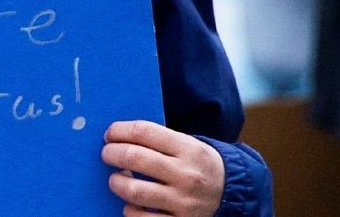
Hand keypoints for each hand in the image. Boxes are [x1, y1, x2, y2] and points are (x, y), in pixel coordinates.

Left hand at [102, 121, 223, 216]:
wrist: (232, 195)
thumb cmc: (198, 165)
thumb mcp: (188, 146)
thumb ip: (158, 141)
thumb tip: (117, 137)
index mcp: (188, 149)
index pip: (143, 131)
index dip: (119, 131)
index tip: (110, 134)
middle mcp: (187, 175)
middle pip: (134, 157)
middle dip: (111, 154)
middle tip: (107, 154)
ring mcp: (183, 202)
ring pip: (133, 190)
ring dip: (117, 183)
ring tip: (117, 180)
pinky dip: (129, 210)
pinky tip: (131, 204)